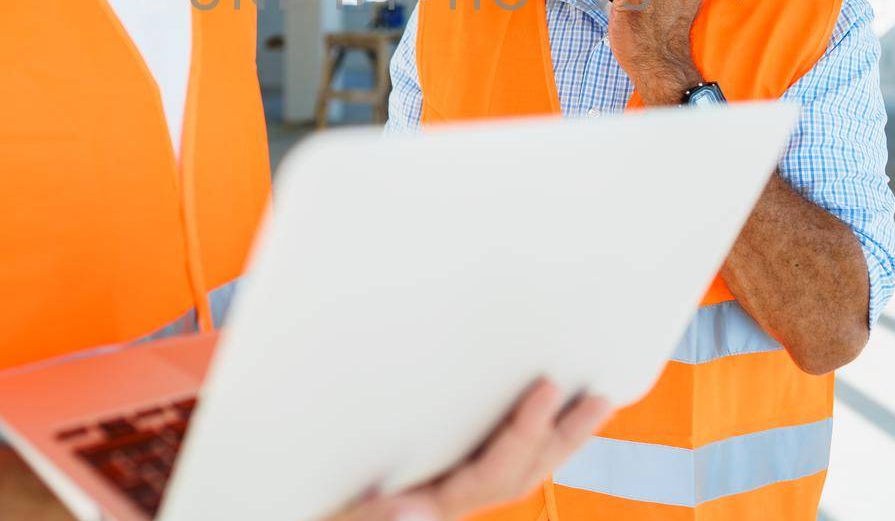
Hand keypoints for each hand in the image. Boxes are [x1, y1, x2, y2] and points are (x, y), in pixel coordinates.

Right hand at [325, 380, 610, 520]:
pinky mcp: (435, 480)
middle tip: (600, 398)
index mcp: (432, 506)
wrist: (295, 510)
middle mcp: (447, 504)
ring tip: (590, 403)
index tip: (545, 388)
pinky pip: (491, 460)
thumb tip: (412, 512)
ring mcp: (443, 494)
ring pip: (514, 469)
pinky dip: (522, 437)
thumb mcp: (337, 517)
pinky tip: (536, 412)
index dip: (524, 432)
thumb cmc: (314, 510)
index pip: (492, 474)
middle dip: (563, 438)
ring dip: (555, 438)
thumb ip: (371, 519)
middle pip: (520, 474)